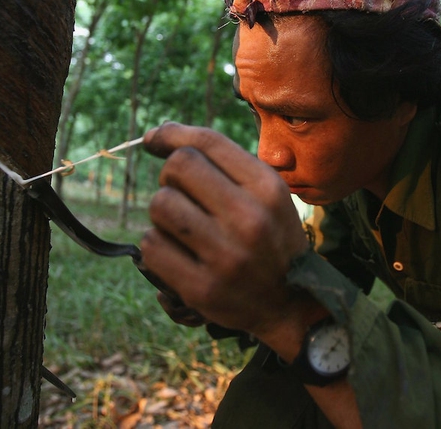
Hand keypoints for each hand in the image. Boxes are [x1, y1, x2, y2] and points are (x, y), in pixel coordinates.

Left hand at [140, 123, 311, 339]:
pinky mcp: (202, 289)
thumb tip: (157, 134)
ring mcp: (226, 256)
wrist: (290, 305)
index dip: (171, 135)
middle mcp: (250, 218)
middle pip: (178, 167)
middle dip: (170, 177)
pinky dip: (156, 246)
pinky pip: (151, 247)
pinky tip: (176, 253)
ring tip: (182, 227)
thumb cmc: (270, 237)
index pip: (207, 143)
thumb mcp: (265, 193)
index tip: (154, 140)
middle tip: (183, 196)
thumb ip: (222, 161)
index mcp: (268, 188)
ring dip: (162, 213)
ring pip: (160, 205)